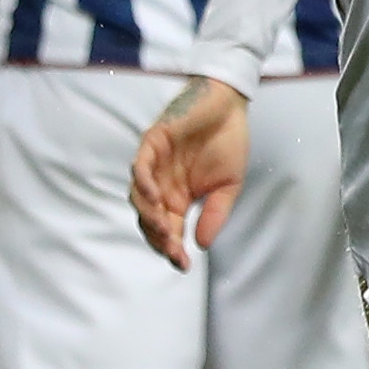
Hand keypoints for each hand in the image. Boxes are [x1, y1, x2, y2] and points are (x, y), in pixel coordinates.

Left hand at [131, 76, 251, 270]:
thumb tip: (202, 245)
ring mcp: (154, 165)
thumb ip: (215, 214)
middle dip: (159, 238)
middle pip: (149, 219)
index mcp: (178, 198)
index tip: (184, 263)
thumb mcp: (229, 186)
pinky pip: (140, 168)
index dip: (172, 249)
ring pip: (139, 198)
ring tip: (165, 227)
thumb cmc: (229, 142)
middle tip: (174, 248)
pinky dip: (143, 183)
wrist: (230, 105)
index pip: (168, 230)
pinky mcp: (152, 143)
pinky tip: (154, 196)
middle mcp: (162, 185)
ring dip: (149, 215)